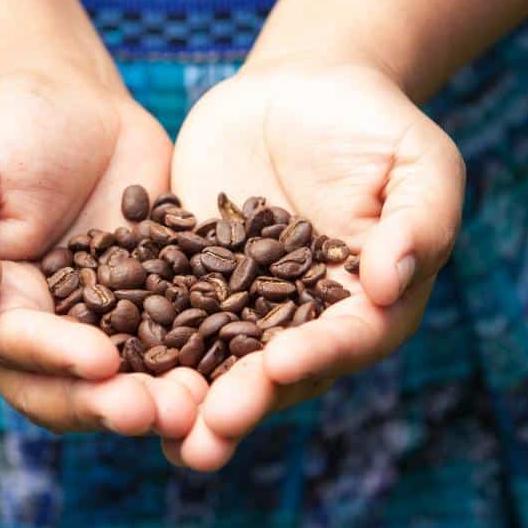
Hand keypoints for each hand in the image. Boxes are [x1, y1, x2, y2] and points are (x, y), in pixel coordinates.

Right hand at [0, 71, 206, 437]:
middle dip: (112, 405)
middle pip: (71, 386)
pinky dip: (205, 361)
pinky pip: (180, 340)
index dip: (57, 358)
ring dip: (161, 399)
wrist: (72, 106)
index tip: (101, 362)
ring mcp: (103, 325)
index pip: (18, 346)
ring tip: (201, 407)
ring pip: (127, 379)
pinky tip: (239, 368)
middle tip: (160, 413)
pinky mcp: (156, 306)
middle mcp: (46, 334)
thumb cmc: (2, 133)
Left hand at [165, 63, 464, 469]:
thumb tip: (389, 282)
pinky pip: (166, 311)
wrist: (303, 90)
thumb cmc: (376, 124)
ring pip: (215, 360)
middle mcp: (302, 320)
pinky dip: (142, 340)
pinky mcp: (193, 277)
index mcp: (365, 305)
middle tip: (205, 437)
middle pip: (274, 372)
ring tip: (154, 430)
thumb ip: (418, 222)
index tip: (278, 368)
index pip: (344, 341)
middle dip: (240, 404)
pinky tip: (107, 365)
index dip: (314, 357)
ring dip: (187, 399)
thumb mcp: (419, 164)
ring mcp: (243, 303)